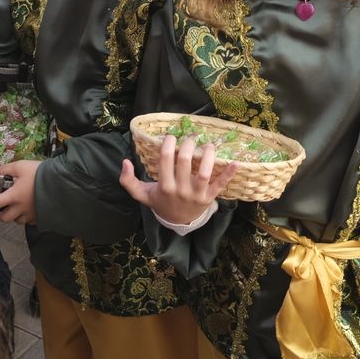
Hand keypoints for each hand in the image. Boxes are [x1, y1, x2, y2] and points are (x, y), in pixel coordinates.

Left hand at [0, 159, 41, 223]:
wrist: (63, 182)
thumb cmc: (40, 173)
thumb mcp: (21, 165)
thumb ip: (6, 169)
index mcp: (14, 196)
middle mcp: (21, 209)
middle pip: (3, 218)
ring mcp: (31, 214)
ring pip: (17, 221)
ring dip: (12, 216)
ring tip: (14, 207)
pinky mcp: (41, 217)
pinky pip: (29, 221)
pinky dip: (25, 216)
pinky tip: (28, 209)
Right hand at [119, 135, 237, 226]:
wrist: (176, 222)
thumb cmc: (160, 201)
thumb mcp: (141, 194)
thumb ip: (128, 180)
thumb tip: (124, 161)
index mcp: (164, 186)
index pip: (166, 159)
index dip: (168, 143)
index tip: (171, 136)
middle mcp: (181, 189)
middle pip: (185, 161)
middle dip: (188, 144)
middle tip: (190, 139)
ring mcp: (196, 194)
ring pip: (205, 172)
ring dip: (208, 155)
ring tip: (208, 144)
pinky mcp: (209, 198)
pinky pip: (220, 185)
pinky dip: (229, 174)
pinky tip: (235, 162)